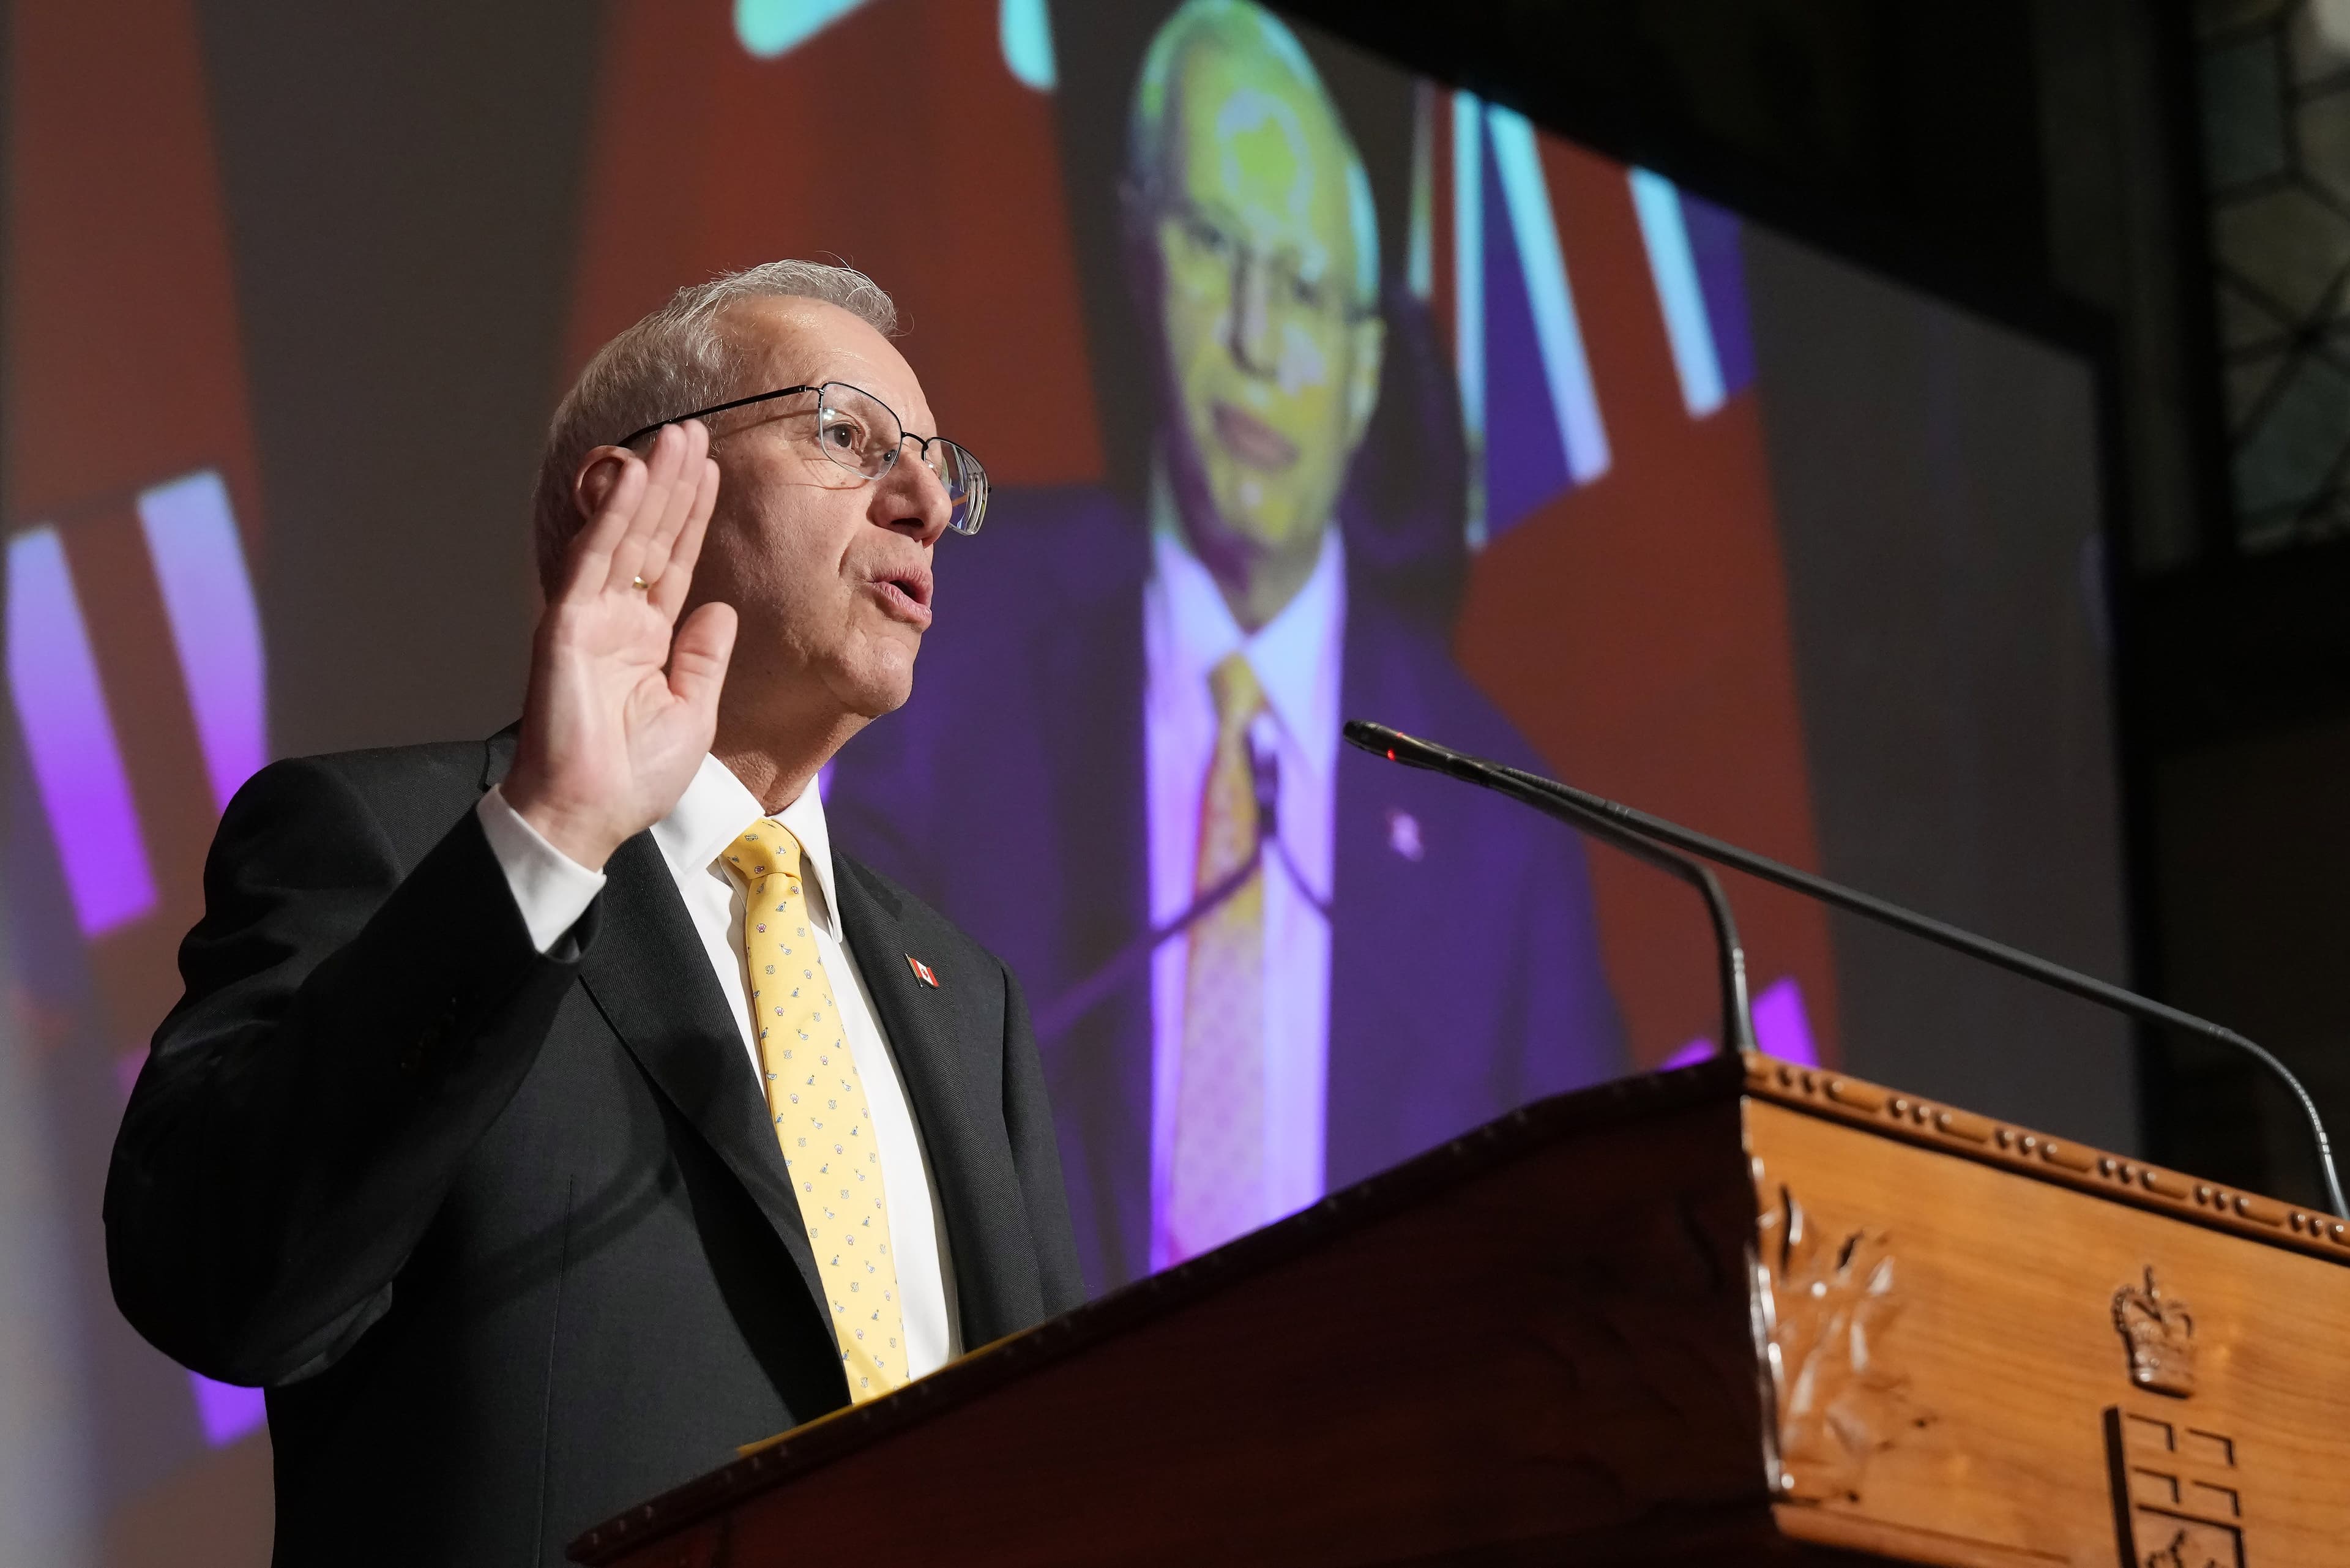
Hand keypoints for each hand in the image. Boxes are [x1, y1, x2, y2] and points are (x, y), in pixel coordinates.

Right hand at [504, 422, 735, 869]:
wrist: (589, 814)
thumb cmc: (636, 778)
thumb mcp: (692, 711)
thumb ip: (704, 657)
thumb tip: (721, 609)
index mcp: (649, 641)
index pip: (677, 564)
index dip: (694, 518)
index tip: (713, 473)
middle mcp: (618, 620)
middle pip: (653, 538)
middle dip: (674, 485)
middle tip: (693, 432)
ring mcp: (590, 618)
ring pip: (625, 536)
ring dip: (649, 485)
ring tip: (674, 438)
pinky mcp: (566, 624)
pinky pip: (594, 559)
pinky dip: (613, 516)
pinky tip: (633, 478)